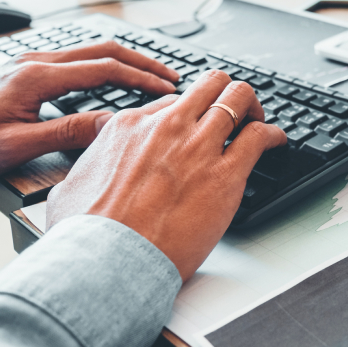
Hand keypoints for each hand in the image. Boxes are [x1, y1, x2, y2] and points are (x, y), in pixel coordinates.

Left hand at [0, 41, 178, 182]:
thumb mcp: (14, 148)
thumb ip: (66, 133)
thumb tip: (111, 124)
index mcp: (36, 78)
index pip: (105, 69)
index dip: (141, 78)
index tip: (167, 89)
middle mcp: (34, 63)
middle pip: (102, 51)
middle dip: (141, 62)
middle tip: (170, 76)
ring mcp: (26, 65)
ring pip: (87, 52)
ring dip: (122, 61)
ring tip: (147, 76)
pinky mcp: (19, 73)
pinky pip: (71, 60)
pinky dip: (100, 65)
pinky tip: (106, 80)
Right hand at [46, 71, 286, 281]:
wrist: (105, 261)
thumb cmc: (86, 233)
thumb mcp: (72, 184)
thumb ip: (89, 166)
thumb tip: (86, 170)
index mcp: (129, 126)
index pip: (172, 102)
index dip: (188, 112)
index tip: (196, 123)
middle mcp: (167, 127)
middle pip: (210, 84)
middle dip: (225, 93)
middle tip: (236, 110)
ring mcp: (197, 147)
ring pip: (238, 98)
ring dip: (253, 107)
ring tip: (258, 120)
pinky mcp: (224, 174)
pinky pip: (260, 137)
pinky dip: (273, 134)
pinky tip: (275, 142)